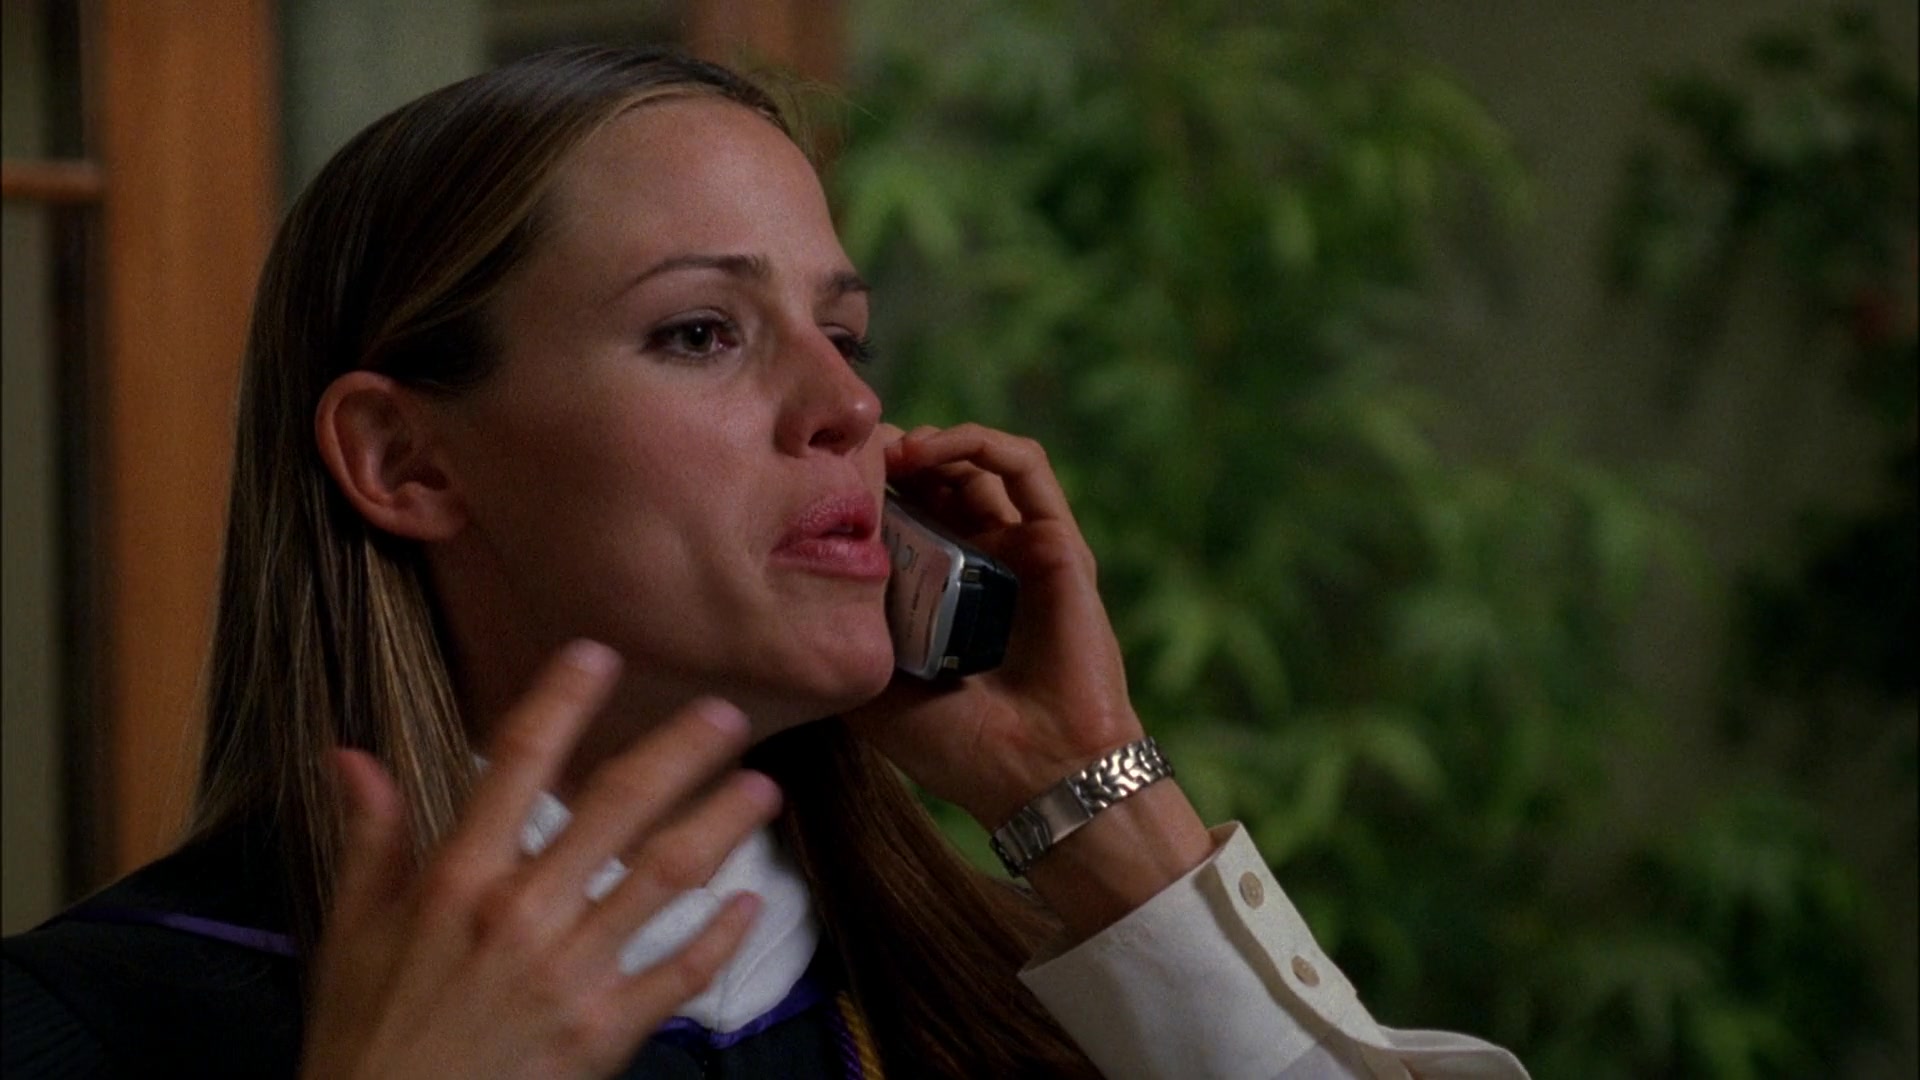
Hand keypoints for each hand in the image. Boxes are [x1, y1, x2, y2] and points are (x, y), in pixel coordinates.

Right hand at [299, 642, 780, 1079]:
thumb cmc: (369, 1036)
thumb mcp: (351, 933)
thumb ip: (371, 839)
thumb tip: (353, 755)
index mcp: (457, 876)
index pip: (519, 760)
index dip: (563, 699)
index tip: (601, 655)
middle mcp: (522, 911)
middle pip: (616, 806)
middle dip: (679, 753)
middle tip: (727, 715)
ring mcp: (570, 970)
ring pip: (665, 877)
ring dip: (722, 826)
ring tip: (762, 791)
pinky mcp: (604, 1031)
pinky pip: (678, 973)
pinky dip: (719, 937)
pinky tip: (750, 904)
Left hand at [850, 424, 1212, 935]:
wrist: (1035, 774)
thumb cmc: (958, 747)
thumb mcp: (872, 695)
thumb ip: (841, 647)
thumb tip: (783, 605)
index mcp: (938, 593)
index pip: (901, 516)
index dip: (864, 487)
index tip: (820, 479)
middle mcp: (981, 564)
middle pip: (935, 481)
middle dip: (889, 456)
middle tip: (850, 453)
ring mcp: (1021, 550)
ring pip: (978, 464)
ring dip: (931, 441)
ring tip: (891, 450)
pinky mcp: (1058, 542)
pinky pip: (1027, 468)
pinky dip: (980, 442)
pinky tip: (932, 451)